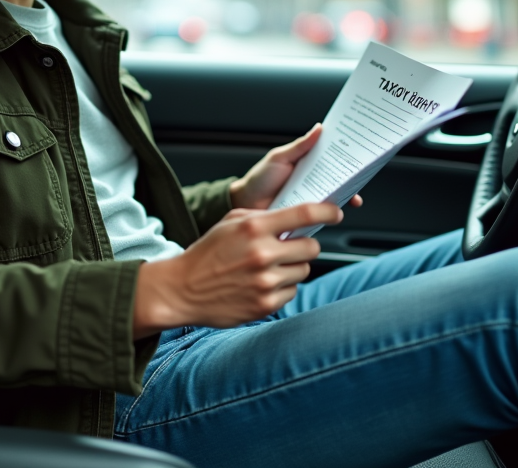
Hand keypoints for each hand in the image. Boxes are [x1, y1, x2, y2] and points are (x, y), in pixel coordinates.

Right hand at [132, 203, 342, 337]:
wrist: (182, 289)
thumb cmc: (206, 253)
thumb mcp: (230, 224)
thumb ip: (262, 218)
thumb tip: (296, 217)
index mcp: (253, 228)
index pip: (304, 214)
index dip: (327, 212)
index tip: (336, 213)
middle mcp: (262, 254)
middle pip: (311, 247)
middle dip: (304, 245)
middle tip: (290, 247)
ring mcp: (265, 282)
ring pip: (303, 270)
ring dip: (292, 268)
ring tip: (267, 268)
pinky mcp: (266, 304)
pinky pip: (292, 292)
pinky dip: (282, 288)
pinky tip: (260, 284)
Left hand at [229, 123, 363, 210]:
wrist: (244, 204)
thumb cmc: (260, 178)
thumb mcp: (279, 158)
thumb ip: (299, 146)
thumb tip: (319, 128)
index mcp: (308, 164)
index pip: (332, 159)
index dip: (347, 156)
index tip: (361, 153)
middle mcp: (313, 181)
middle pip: (338, 179)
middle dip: (352, 178)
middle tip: (361, 176)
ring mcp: (311, 198)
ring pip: (334, 197)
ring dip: (345, 196)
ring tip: (353, 196)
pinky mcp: (307, 215)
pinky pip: (322, 214)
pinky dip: (331, 213)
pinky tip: (337, 212)